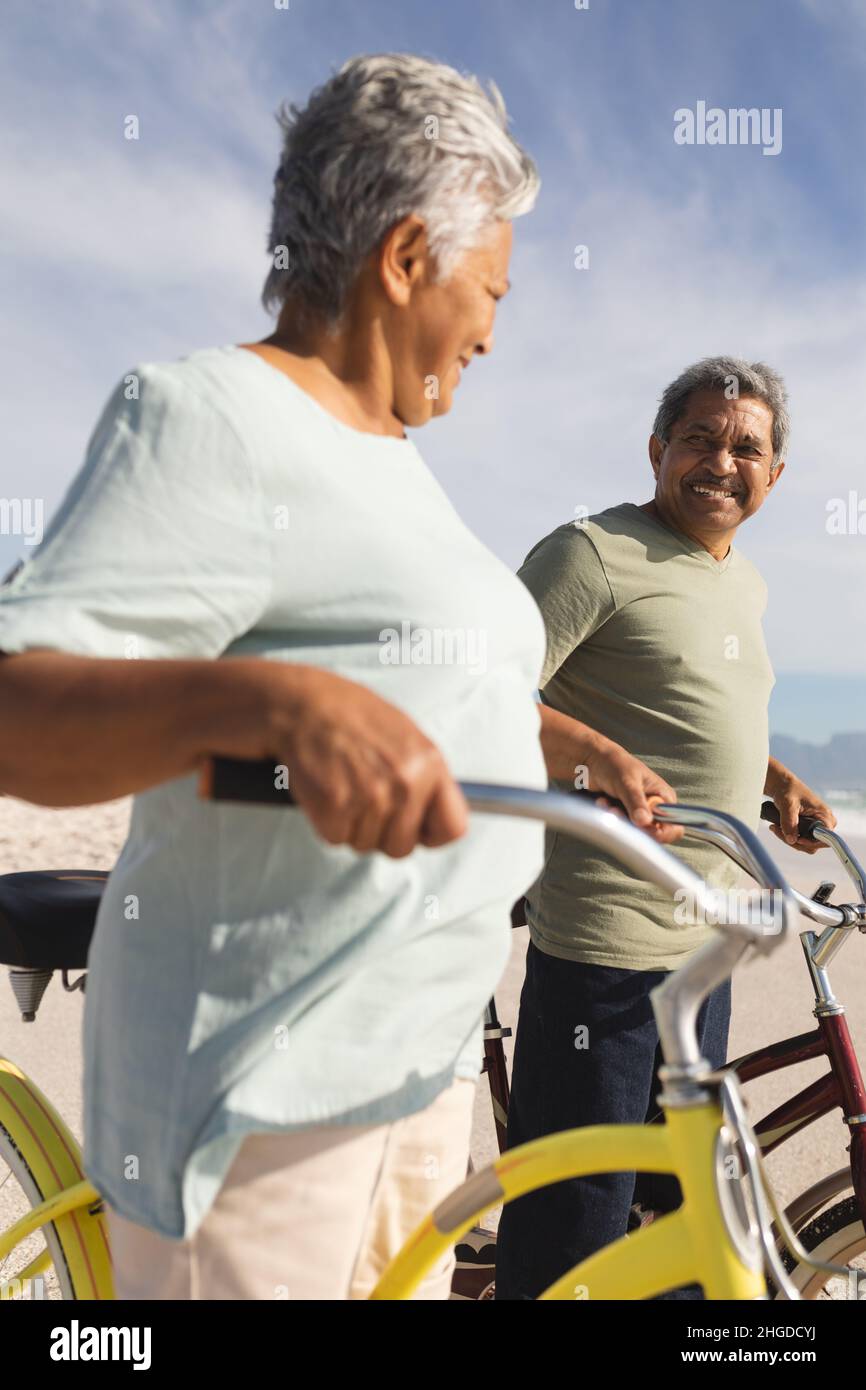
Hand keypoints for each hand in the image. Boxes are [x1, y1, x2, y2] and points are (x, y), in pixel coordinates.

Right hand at [205, 663, 466, 857]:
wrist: (300, 704)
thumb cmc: (349, 715)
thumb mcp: (404, 734)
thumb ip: (424, 773)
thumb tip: (439, 813)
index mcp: (429, 763)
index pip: (453, 827)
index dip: (431, 834)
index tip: (416, 830)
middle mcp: (405, 783)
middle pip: (402, 847)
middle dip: (382, 833)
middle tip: (363, 801)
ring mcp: (370, 797)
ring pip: (366, 845)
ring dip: (352, 826)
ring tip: (342, 787)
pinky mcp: (334, 807)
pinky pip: (336, 839)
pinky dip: (326, 822)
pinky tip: (324, 791)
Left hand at [583, 740, 682, 844]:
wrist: (594, 761)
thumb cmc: (615, 764)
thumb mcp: (627, 782)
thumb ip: (636, 802)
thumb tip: (645, 822)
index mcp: (664, 796)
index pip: (674, 825)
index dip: (662, 833)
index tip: (641, 826)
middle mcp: (655, 807)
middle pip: (653, 832)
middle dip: (633, 825)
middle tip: (616, 810)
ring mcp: (640, 812)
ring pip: (634, 830)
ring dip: (618, 819)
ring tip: (606, 802)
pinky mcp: (625, 815)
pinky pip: (621, 826)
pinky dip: (610, 817)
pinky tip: (603, 802)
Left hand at [765, 772, 835, 854]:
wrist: (782, 785)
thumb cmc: (788, 790)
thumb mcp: (788, 805)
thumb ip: (789, 822)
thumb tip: (792, 840)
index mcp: (825, 815)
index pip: (826, 839)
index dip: (812, 843)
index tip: (797, 839)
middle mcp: (824, 822)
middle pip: (814, 845)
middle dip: (795, 841)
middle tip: (777, 830)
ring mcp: (816, 826)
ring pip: (805, 844)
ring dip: (788, 839)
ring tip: (774, 827)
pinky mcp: (808, 828)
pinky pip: (800, 840)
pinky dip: (787, 836)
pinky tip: (776, 827)